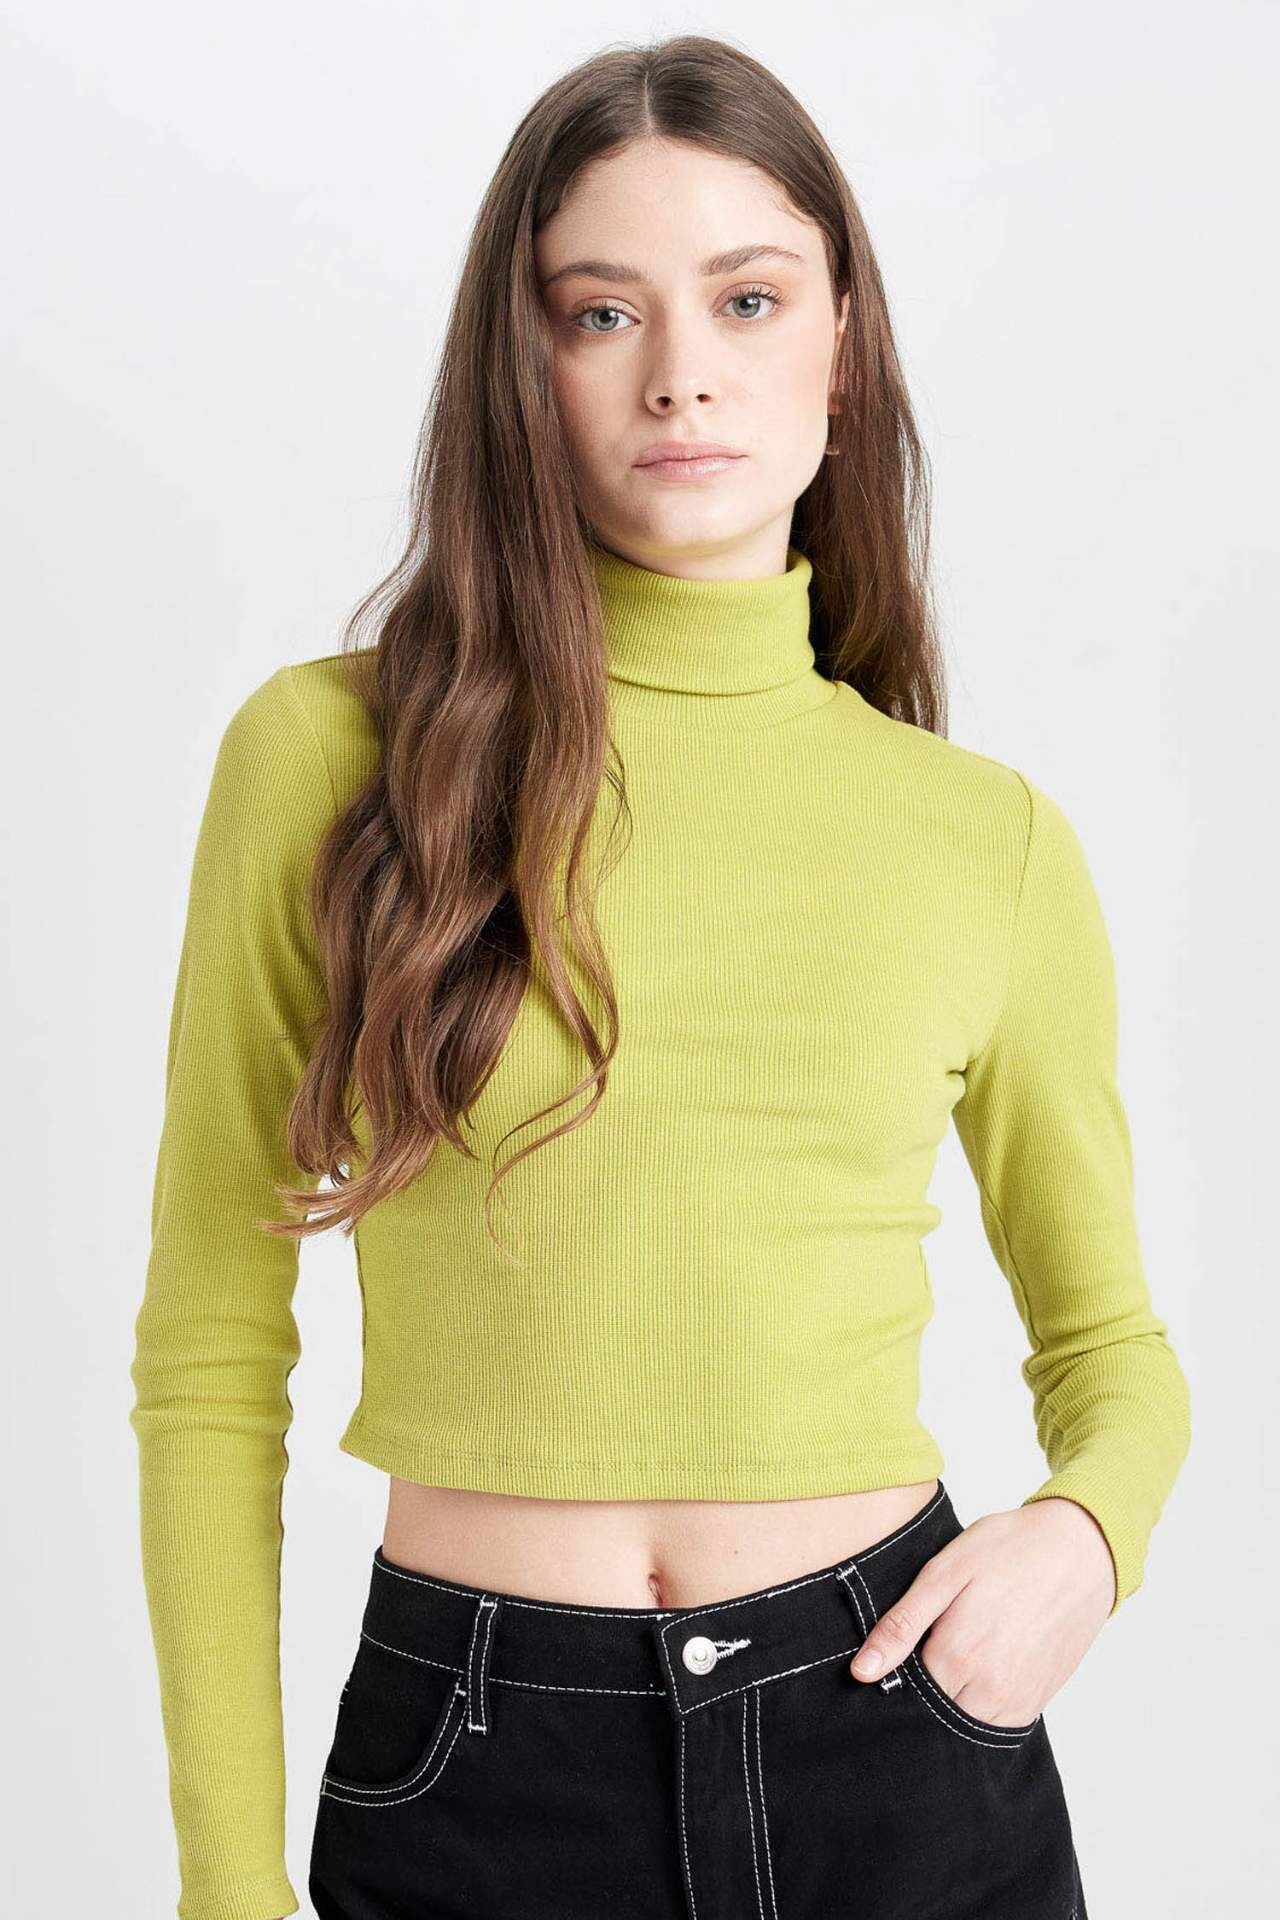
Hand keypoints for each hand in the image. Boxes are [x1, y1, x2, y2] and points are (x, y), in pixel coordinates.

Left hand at [847, 1496, 1115, 1724]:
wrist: (1081, 1551)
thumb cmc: (1009, 1550)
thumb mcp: (945, 1573)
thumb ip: (902, 1626)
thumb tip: (862, 1672)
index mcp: (958, 1656)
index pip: (906, 1691)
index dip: (895, 1671)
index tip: (900, 1648)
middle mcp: (989, 1689)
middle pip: (934, 1711)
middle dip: (922, 1691)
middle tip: (933, 1644)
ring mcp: (1017, 1700)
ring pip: (965, 1723)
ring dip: (953, 1699)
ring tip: (959, 1651)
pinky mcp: (1038, 1700)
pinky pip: (997, 1723)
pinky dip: (981, 1705)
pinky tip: (981, 1667)